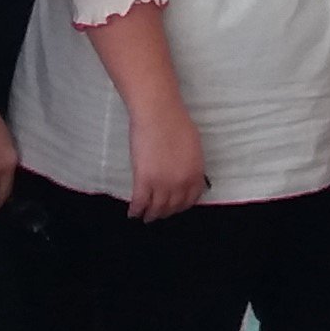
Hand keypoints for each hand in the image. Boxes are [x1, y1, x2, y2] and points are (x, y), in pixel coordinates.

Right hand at [126, 100, 207, 220]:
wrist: (159, 114)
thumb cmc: (176, 122)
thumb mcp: (193, 146)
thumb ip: (191, 164)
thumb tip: (185, 173)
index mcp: (196, 173)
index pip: (191, 199)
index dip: (181, 205)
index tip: (175, 207)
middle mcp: (181, 183)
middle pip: (173, 206)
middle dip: (166, 212)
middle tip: (158, 214)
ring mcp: (162, 184)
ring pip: (156, 208)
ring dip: (151, 214)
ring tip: (145, 217)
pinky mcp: (144, 181)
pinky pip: (140, 202)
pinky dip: (136, 210)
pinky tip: (133, 213)